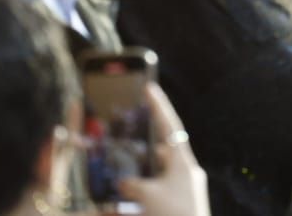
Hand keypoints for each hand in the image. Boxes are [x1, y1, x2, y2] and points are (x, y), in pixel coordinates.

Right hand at [115, 83, 209, 215]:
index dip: (159, 106)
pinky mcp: (171, 209)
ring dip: (131, 177)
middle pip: (156, 153)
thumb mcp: (149, 196)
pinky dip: (132, 198)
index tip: (148, 87)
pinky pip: (148, 197)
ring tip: (109, 171)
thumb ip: (133, 184)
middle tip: (116, 139)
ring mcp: (178, 193)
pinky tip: (113, 203)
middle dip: (136, 150)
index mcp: (183, 163)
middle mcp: (182, 175)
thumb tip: (124, 183)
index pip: (170, 127)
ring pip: (150, 177)